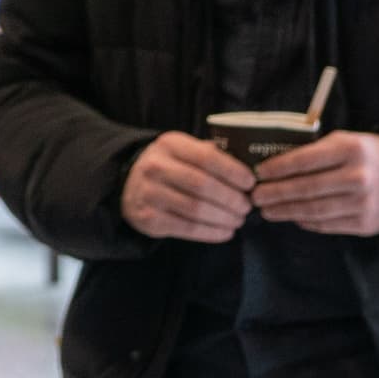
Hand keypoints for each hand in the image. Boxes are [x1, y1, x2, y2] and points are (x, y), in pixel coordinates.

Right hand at [120, 131, 253, 242]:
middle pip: (203, 185)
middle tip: (247, 206)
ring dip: (224, 218)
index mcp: (170, 144)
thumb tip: (248, 169)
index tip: (250, 183)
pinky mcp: (148, 219)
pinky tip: (225, 232)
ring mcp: (150, 194)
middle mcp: (156, 167)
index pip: (207, 157)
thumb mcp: (183, 150)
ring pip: (196, 209)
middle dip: (231, 198)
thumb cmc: (169, 166)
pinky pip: (186, 228)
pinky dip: (211, 233)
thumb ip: (210, 154)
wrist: (128, 184)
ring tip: (239, 220)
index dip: (233, 171)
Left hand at [251, 131, 378, 235]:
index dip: (278, 168)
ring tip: (267, 210)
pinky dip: (306, 222)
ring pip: (314, 210)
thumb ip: (318, 151)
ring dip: (286, 211)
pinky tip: (292, 218)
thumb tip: (277, 166)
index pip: (306, 160)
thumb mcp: (348, 141)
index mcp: (352, 149)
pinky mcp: (365, 224)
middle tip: (255, 197)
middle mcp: (358, 177)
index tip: (258, 173)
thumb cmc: (370, 155)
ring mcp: (362, 203)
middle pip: (306, 188)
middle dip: (276, 193)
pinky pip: (327, 225)